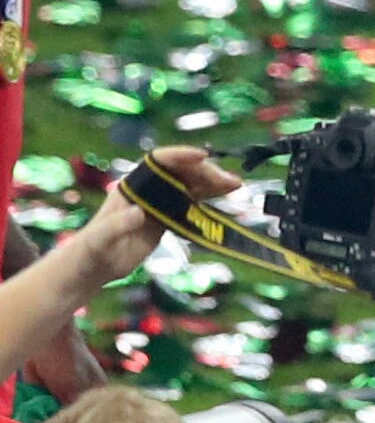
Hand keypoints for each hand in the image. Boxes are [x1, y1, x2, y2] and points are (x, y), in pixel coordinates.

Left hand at [64, 147, 238, 289]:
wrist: (94, 266)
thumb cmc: (92, 250)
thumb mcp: (100, 239)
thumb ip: (117, 225)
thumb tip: (138, 212)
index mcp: (130, 187)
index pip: (157, 162)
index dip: (180, 156)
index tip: (203, 156)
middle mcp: (146, 190)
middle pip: (180, 172)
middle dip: (206, 172)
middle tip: (230, 182)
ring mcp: (158, 203)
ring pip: (189, 185)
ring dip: (212, 183)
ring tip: (236, 184)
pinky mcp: (166, 218)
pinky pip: (191, 202)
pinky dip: (209, 198)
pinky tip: (224, 197)